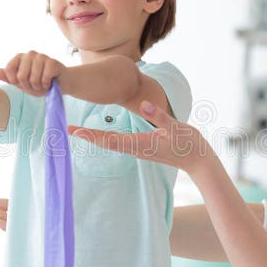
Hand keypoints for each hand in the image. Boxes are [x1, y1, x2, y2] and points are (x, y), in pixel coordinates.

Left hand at [0, 51, 65, 96]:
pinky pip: (44, 79)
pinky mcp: (53, 62)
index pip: (8, 70)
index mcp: (20, 57)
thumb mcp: (22, 84)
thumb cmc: (40, 83)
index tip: (22, 83)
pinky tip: (50, 82)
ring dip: (38, 87)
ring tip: (43, 84)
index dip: (14, 81)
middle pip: (21, 76)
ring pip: (33, 78)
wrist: (61, 84)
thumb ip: (9, 78)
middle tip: (35, 85)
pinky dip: (46, 85)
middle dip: (28, 86)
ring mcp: (42, 56)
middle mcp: (30, 54)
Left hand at [68, 100, 214, 175]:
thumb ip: (160, 116)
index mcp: (140, 143)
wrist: (199, 161)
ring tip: (78, 132)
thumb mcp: (176, 127)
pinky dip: (106, 138)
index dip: (91, 134)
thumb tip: (144, 105)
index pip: (110, 139)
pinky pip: (119, 143)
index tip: (75, 131)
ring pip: (111, 143)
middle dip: (87, 136)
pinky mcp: (143, 147)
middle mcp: (136, 147)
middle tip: (67, 130)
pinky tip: (101, 135)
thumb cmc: (189, 144)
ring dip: (94, 138)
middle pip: (106, 142)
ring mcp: (139, 149)